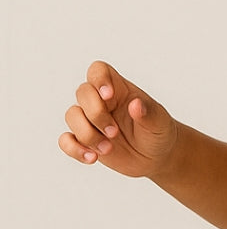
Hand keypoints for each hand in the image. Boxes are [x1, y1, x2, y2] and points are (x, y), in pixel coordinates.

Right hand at [59, 61, 178, 178]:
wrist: (156, 157)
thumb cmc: (158, 132)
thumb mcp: (160, 122)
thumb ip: (149, 113)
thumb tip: (136, 105)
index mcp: (118, 89)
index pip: (98, 71)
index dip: (98, 79)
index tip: (108, 95)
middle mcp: (100, 101)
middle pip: (82, 93)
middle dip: (96, 114)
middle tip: (115, 133)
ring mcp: (90, 120)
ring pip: (71, 115)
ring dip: (87, 134)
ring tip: (108, 149)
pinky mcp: (84, 140)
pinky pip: (65, 140)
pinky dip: (74, 149)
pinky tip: (91, 158)